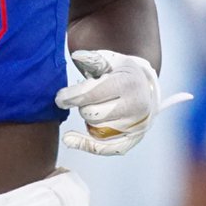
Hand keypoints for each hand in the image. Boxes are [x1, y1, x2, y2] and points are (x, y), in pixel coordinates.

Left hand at [55, 49, 192, 155]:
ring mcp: (135, 125)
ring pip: (95, 129)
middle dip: (82, 106)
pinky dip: (86, 144)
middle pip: (91, 114)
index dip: (71, 96)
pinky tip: (70, 139)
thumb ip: (92, 59)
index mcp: (128, 83)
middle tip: (85, 98)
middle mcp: (135, 106)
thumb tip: (76, 56)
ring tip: (95, 106)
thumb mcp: (110, 59)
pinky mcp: (132, 139)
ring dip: (88, 119)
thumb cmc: (121, 72)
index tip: (59, 98)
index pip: (92, 94)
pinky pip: (105, 148)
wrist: (145, 88)